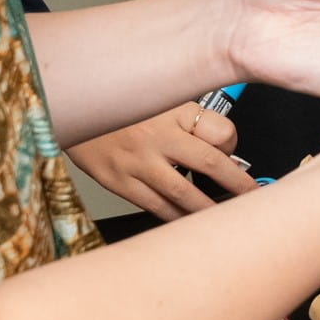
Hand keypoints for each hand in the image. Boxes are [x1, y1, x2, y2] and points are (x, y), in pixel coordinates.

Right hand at [65, 102, 251, 219]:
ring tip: (227, 222)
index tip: (235, 154)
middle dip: (238, 185)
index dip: (234, 145)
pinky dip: (175, 217)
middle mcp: (157, 136)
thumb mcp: (157, 96)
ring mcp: (137, 162)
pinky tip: (188, 224)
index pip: (220, 130)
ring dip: (210, 210)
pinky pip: (155, 206)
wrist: (66, 109)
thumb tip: (223, 139)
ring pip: (184, 193)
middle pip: (211, 163)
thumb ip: (187, 114)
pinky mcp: (119, 182)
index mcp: (171, 110)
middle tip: (253, 197)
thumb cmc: (117, 104)